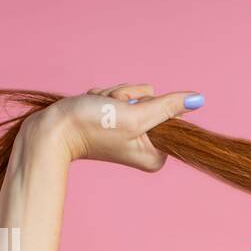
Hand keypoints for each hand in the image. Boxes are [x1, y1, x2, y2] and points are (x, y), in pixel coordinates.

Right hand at [24, 82, 204, 170]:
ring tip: (100, 108)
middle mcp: (146, 147)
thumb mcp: (135, 114)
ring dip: (115, 95)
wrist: (52, 130)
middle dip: (129, 98)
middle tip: (111, 110)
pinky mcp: (116, 121)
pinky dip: (106, 96)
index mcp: (156, 155)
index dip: (148, 105)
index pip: (169, 114)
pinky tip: (94, 106)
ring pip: (134, 95)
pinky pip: (120, 96)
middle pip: (152, 102)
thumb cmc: (91, 126)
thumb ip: (167, 107)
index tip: (129, 114)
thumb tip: (198, 99)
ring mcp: (130, 134)